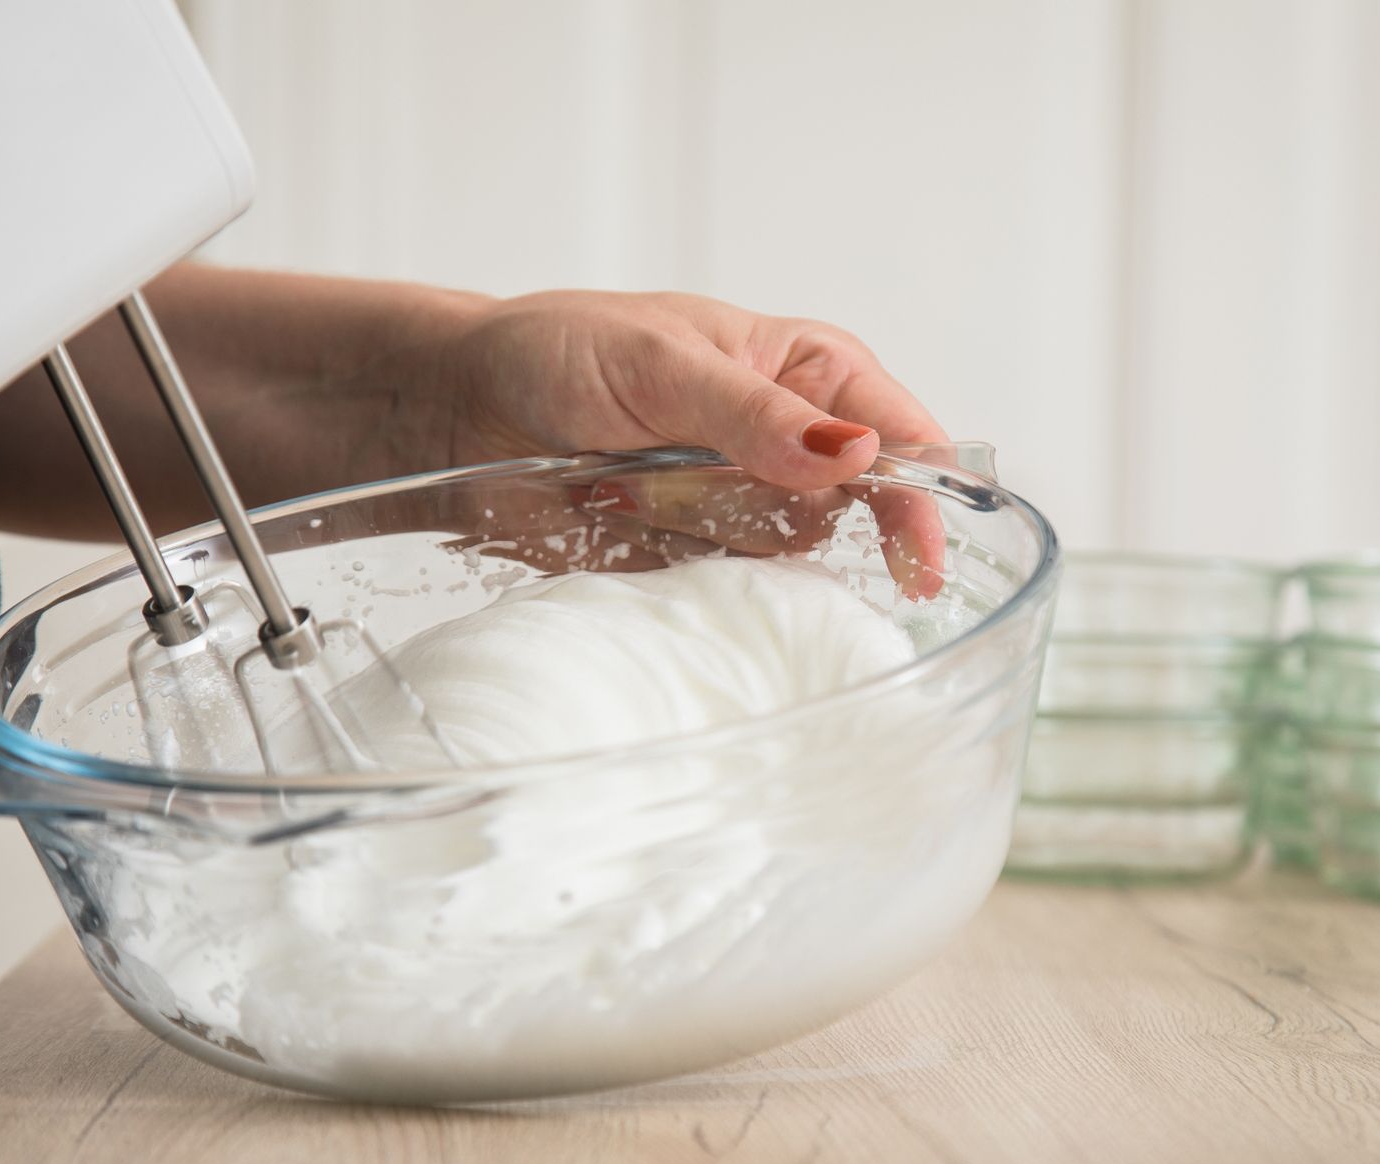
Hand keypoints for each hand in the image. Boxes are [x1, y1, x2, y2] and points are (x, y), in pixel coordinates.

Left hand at [441, 290, 947, 596]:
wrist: (461, 409)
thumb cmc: (560, 352)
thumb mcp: (661, 363)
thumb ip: (756, 413)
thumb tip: (855, 452)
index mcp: (806, 370)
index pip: (901, 436)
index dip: (919, 497)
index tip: (912, 559)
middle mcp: (788, 443)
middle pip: (848, 514)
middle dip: (773, 508)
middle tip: (688, 475)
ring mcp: (741, 506)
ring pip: (779, 560)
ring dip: (706, 532)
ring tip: (628, 483)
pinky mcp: (694, 559)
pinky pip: (722, 594)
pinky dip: (675, 571)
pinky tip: (620, 522)